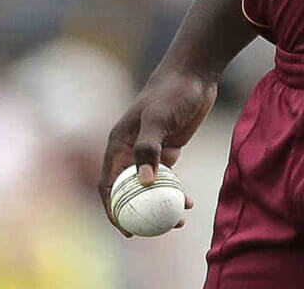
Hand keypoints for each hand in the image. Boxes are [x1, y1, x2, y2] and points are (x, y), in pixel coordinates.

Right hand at [98, 67, 216, 235]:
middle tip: (154, 232)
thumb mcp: (158, 117)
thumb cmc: (172, 91)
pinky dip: (175, 191)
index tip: (125, 229)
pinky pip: (168, 177)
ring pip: (150, 186)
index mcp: (119, 143)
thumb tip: (144, 182)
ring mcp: (150, 149)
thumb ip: (149, 148)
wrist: (194, 72)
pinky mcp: (168, 147)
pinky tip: (188, 202)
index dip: (113, 209)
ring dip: (161, 205)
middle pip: (129, 189)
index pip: (109, 184)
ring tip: (179, 222)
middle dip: (139, 213)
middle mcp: (130, 149)